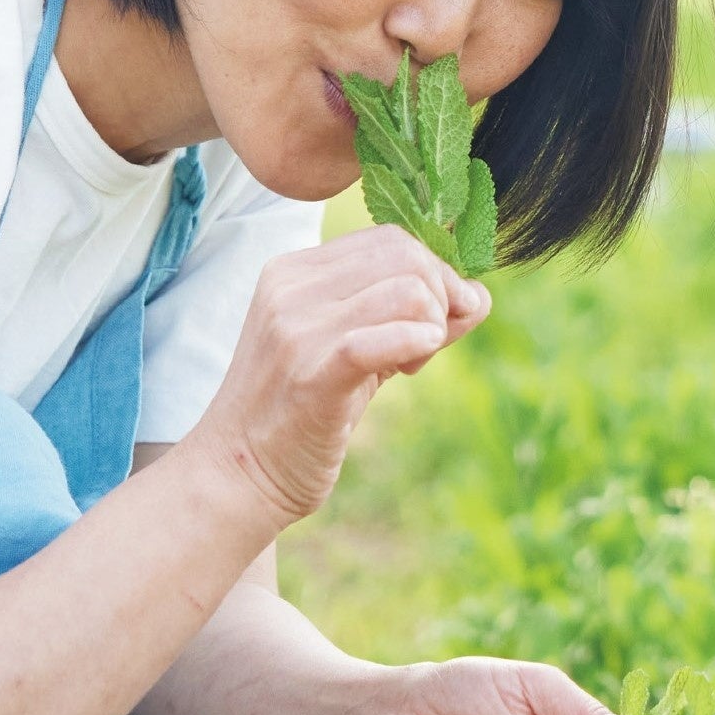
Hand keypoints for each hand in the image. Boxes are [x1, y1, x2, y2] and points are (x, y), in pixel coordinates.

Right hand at [185, 226, 487, 528]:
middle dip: (440, 299)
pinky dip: (418, 344)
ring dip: (431, 329)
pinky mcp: (312, 372)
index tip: (426, 327)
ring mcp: (297, 328)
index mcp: (294, 271)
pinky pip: (386, 335)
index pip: (391, 239)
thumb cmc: (300, 413)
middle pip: (406, 255)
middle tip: (422, 351)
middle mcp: (291, 287)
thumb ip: (406, 317)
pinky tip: (411, 367)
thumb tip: (477, 296)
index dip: (432, 277)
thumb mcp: (351, 348)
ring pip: (409, 289)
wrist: (237, 475)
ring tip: (407, 366)